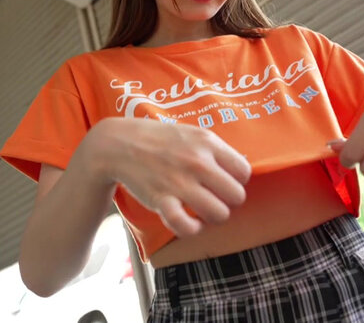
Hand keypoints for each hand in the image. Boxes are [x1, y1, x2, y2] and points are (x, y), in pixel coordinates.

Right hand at [78, 117, 251, 236]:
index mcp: (208, 142)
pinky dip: (192, 230)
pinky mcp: (161, 200)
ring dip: (213, 217)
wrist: (119, 144)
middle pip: (237, 196)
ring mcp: (179, 182)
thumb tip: (241, 169)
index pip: (244, 172)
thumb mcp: (192, 133)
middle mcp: (197, 162)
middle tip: (215, 198)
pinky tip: (191, 224)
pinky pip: (186, 225)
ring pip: (219, 214)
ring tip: (204, 211)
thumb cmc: (160, 140)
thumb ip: (216, 150)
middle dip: (228, 201)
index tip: (224, 182)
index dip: (237, 180)